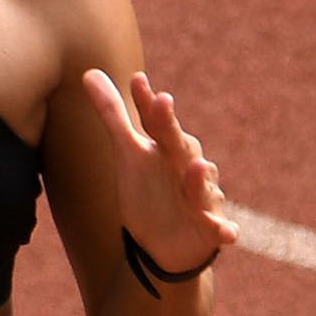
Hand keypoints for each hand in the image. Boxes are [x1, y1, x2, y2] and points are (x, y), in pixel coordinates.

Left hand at [80, 68, 235, 278]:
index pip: (156, 122)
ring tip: (195, 165)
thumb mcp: (128, 154)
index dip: (147, 104)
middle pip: (179, 146)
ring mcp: (202, 199)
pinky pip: (221, 229)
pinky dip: (225, 230)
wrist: (165, 243)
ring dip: (198, 179)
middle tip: (163, 102)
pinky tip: (226, 232)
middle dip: (172, 129)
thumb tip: (88, 72)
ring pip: (202, 187)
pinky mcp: (213, 229)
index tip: (137, 81)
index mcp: (167, 148)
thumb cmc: (149, 190)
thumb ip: (113, 114)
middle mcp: (188, 168)